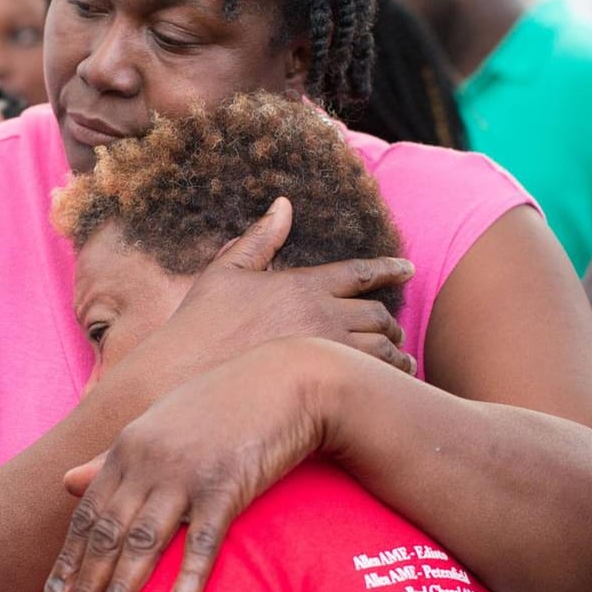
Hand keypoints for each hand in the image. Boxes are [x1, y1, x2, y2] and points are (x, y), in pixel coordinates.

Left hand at [48, 338, 344, 591]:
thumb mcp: (159, 424)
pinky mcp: (228, 484)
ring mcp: (187, 472)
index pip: (89, 513)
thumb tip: (64, 480)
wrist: (287, 378)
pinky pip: (203, 539)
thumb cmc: (222, 403)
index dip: (69, 558)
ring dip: (121, 589)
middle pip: (108, 532)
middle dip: (86, 584)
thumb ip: (111, 457)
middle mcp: (149, 460)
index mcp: (129, 446)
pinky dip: (188, 577)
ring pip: (144, 540)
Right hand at [121, 197, 416, 388]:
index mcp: (303, 283)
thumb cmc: (199, 325)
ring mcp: (328, 350)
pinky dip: (389, 379)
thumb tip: (283, 206)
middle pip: (378, 313)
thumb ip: (260, 239)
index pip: (361, 272)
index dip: (389, 268)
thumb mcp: (226, 271)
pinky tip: (389, 386)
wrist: (184, 375)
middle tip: (397, 328)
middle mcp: (323, 313)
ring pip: (382, 349)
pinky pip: (373, 379)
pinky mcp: (325, 385)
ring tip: (403, 358)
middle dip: (391, 320)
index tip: (408, 268)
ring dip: (396, 352)